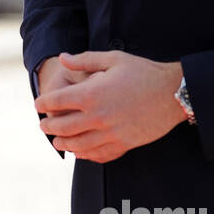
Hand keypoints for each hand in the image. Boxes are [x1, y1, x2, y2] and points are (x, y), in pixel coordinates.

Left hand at [34, 50, 185, 161]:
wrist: (174, 93)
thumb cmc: (143, 72)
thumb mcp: (113, 59)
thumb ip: (85, 60)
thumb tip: (63, 58)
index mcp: (91, 94)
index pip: (56, 102)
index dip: (43, 103)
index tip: (39, 104)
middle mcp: (98, 116)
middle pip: (63, 127)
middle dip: (48, 126)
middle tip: (43, 125)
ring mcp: (110, 133)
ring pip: (78, 145)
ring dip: (63, 143)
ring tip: (57, 141)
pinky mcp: (124, 144)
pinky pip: (99, 155)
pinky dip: (85, 155)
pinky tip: (80, 153)